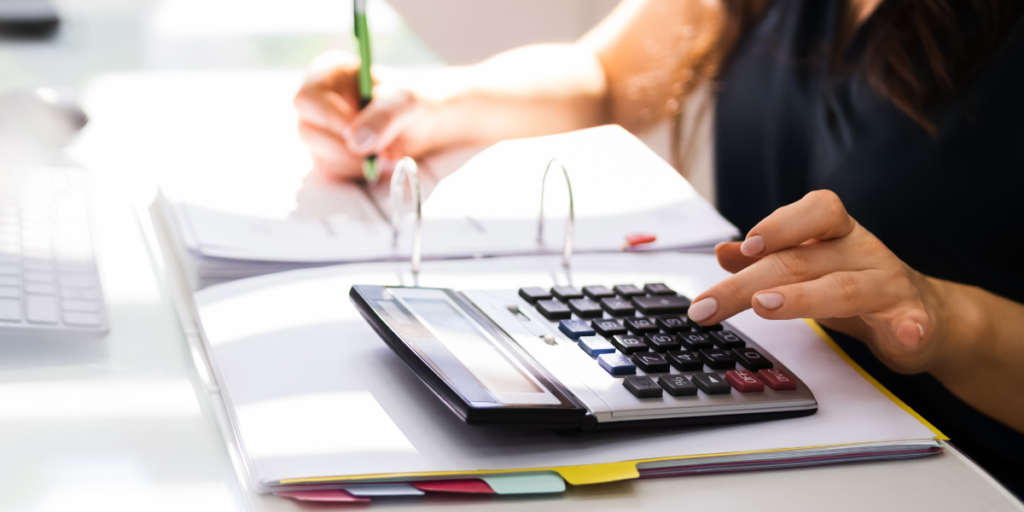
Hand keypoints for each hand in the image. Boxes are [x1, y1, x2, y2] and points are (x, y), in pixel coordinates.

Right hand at [293, 51, 444, 179]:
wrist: (423, 125)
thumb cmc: (412, 103)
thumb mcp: (406, 102)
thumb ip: (384, 117)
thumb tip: (356, 141)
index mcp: (329, 74)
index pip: (308, 98)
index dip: (328, 118)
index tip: (354, 132)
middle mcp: (318, 101)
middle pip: (308, 130)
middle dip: (345, 147)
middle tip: (379, 151)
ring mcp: (319, 129)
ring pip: (318, 154)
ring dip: (354, 162)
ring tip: (386, 155)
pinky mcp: (327, 154)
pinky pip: (329, 170)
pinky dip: (354, 171)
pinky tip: (375, 162)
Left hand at [688, 190, 952, 374]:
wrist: (928, 315)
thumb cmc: (857, 284)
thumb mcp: (810, 267)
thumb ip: (767, 260)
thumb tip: (723, 252)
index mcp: (836, 233)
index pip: (815, 211)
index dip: (780, 224)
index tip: (746, 246)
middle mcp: (862, 251)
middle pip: (802, 261)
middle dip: (749, 283)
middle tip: (711, 304)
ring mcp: (889, 284)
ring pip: (845, 288)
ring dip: (804, 297)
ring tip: (767, 306)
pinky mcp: (913, 320)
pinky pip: (912, 322)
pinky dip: (909, 327)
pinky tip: (904, 334)